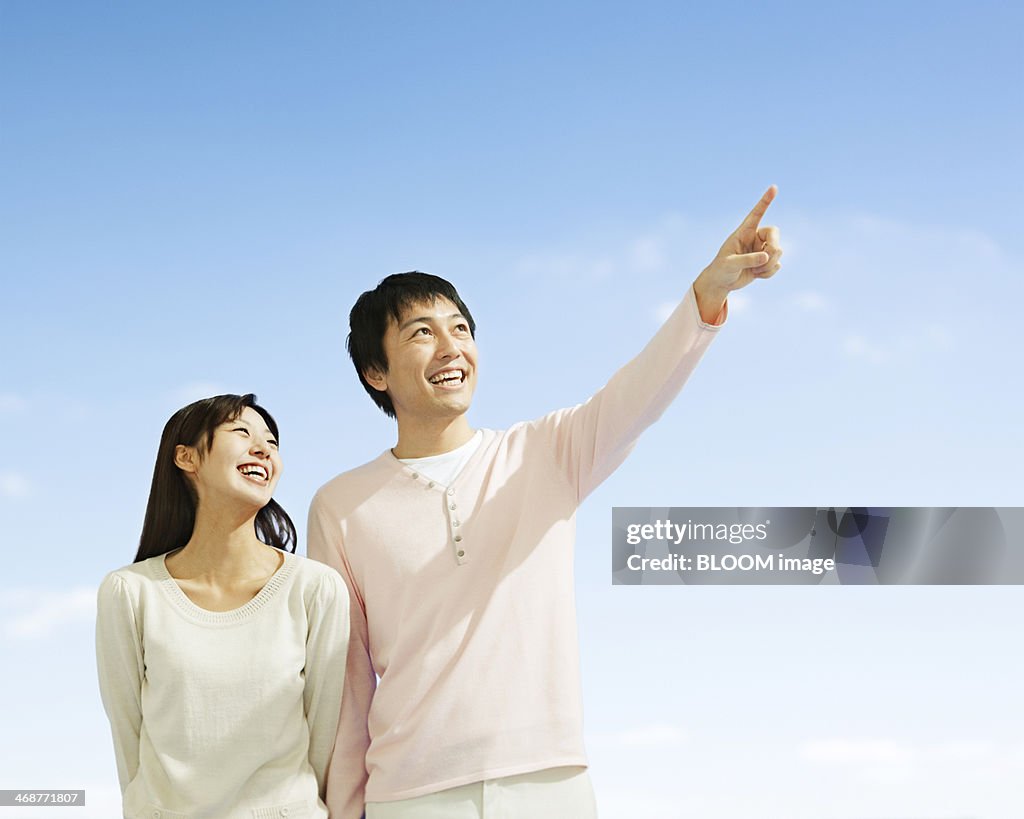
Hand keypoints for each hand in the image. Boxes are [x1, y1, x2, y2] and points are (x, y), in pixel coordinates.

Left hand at [693, 186, 783, 320]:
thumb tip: (767, 256)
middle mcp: (755, 238)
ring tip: (755, 271)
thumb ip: (747, 260)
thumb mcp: (730, 264)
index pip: (756, 213)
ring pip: (778, 252)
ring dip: (769, 265)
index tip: (773, 187)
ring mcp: (762, 249)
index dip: (765, 201)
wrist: (721, 283)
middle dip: (774, 249)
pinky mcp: (766, 262)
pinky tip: (757, 275)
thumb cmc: (721, 270)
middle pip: (775, 234)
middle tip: (766, 260)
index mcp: (744, 232)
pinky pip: (777, 265)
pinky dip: (769, 273)